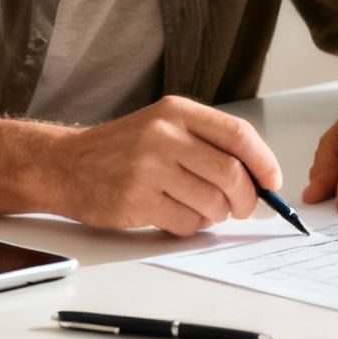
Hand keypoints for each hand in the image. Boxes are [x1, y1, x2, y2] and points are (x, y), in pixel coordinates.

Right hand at [52, 96, 282, 235]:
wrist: (65, 164)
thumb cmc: (121, 149)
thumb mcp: (163, 126)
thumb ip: (207, 142)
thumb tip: (258, 175)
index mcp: (176, 112)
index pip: (238, 135)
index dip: (264, 162)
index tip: (272, 181)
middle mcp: (163, 135)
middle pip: (230, 172)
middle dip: (246, 198)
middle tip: (244, 207)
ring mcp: (148, 168)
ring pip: (211, 202)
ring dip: (217, 215)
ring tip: (204, 209)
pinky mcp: (136, 201)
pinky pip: (186, 223)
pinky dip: (191, 226)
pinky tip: (177, 215)